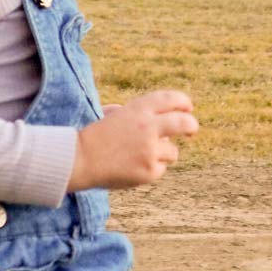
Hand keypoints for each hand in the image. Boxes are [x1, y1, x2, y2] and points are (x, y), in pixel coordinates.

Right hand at [68, 89, 198, 189]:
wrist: (79, 160)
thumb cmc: (94, 137)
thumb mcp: (112, 115)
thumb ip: (134, 113)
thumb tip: (158, 116)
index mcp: (139, 109)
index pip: (171, 99)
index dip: (183, 103)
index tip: (188, 108)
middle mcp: (148, 127)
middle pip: (184, 123)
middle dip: (192, 126)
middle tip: (192, 130)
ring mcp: (150, 150)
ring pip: (173, 151)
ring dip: (163, 154)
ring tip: (141, 156)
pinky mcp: (150, 171)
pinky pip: (160, 169)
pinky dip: (150, 169)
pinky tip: (132, 168)